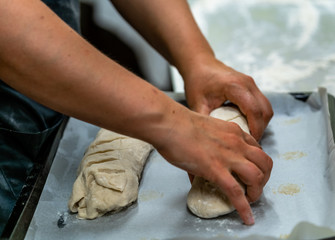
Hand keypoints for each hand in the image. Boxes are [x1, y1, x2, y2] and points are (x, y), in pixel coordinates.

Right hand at [155, 108, 272, 224]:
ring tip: (250, 199)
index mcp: (233, 131)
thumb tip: (200, 166)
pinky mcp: (216, 170)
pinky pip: (236, 193)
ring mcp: (228, 157)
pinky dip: (244, 208)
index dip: (258, 163)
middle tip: (254, 186)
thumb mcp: (204, 129)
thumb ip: (209, 145)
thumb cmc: (179, 124)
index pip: (257, 148)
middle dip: (264, 178)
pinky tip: (246, 217)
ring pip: (257, 177)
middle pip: (265, 163)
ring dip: (257, 192)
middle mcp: (236, 143)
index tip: (252, 171)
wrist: (170, 123)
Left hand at [183, 57, 272, 140]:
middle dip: (260, 128)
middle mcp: (247, 83)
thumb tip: (213, 139)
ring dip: (260, 122)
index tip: (250, 143)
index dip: (255, 130)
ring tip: (247, 135)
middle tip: (249, 142)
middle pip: (265, 110)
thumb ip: (206, 121)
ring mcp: (251, 83)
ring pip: (266, 107)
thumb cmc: (198, 82)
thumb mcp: (197, 103)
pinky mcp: (250, 86)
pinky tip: (245, 124)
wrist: (199, 65)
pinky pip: (261, 104)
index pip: (254, 111)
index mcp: (235, 86)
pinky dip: (257, 116)